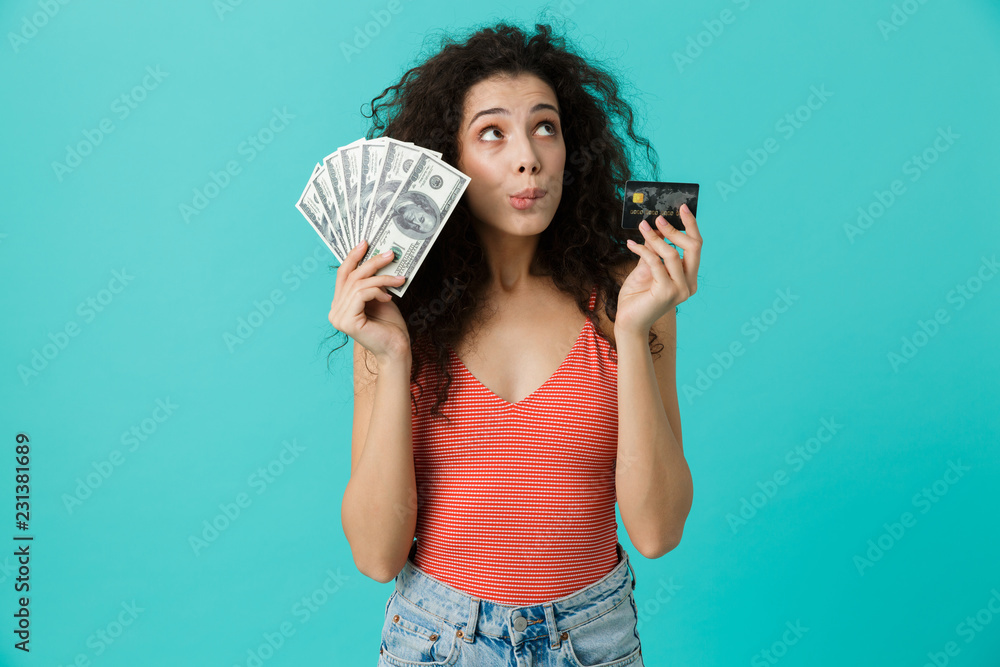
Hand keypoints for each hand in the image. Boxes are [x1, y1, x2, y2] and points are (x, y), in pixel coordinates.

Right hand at [328, 240, 409, 361]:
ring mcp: (338, 317)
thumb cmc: (390, 327)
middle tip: (390, 254)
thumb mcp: (380, 298)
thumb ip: (373, 283)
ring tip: (399, 279)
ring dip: (381, 278)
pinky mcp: (347, 321)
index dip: (353, 257)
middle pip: (350, 277)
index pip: (343, 275)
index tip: (365, 243)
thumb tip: (377, 259)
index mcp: (340, 305)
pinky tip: (388, 297)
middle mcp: (335, 311)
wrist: (396, 350)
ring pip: (358, 284)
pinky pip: (361, 294)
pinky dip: (377, 291)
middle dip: (372, 263)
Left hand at [615, 204, 701, 335]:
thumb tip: (655, 227)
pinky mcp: (665, 293)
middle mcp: (689, 285)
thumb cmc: (637, 297)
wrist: (628, 322)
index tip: (682, 208)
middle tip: (658, 217)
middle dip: (676, 229)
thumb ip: (653, 250)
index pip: (696, 247)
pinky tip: (631, 244)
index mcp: (689, 278)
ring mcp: (679, 290)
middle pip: (693, 247)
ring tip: (642, 227)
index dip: (691, 226)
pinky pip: (655, 263)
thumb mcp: (646, 268)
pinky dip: (643, 249)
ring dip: (655, 237)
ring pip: (671, 253)